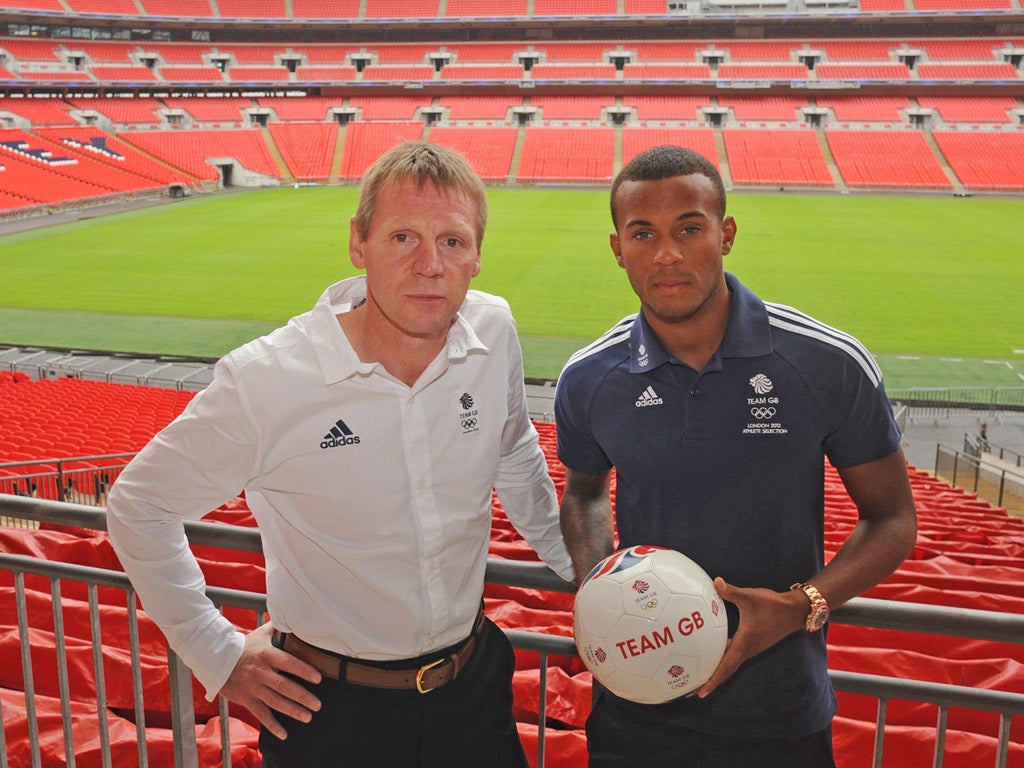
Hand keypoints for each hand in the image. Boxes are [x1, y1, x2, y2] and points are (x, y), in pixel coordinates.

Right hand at [217, 622, 322, 739]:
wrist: (216, 659)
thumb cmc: (244, 646)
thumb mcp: (261, 634)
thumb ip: (279, 627)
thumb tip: (295, 614)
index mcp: (266, 655)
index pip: (288, 663)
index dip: (303, 671)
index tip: (318, 678)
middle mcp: (261, 673)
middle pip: (284, 686)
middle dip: (302, 696)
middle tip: (318, 704)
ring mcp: (253, 688)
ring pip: (275, 702)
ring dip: (293, 711)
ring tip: (308, 716)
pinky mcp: (246, 699)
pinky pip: (261, 714)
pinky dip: (273, 725)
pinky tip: (284, 734)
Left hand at [696, 577, 805, 698]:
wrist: (794, 611)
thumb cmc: (773, 605)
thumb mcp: (750, 597)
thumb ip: (731, 591)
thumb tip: (715, 582)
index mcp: (744, 644)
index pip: (725, 667)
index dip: (712, 680)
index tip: (700, 693)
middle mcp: (746, 650)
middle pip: (724, 671)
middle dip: (708, 681)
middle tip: (690, 691)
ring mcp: (749, 648)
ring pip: (728, 663)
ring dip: (714, 671)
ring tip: (696, 676)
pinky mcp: (750, 643)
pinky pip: (732, 654)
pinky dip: (720, 658)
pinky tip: (709, 652)